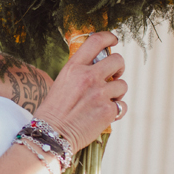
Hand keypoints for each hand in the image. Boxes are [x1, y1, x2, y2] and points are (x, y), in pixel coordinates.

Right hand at [33, 31, 126, 149]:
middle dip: (119, 68)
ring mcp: (100, 93)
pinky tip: (105, 115)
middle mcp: (88, 77)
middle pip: (118, 60)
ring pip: (123, 84)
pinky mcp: (108, 110)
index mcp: (73, 68)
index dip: (109, 37)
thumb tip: (99, 67)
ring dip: (117, 93)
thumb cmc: (53, 112)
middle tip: (114, 76)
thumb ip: (79, 73)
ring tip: (104, 101)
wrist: (50, 135)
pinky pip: (122, 106)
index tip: (114, 41)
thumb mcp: (61, 84)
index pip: (96, 40)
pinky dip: (117, 111)